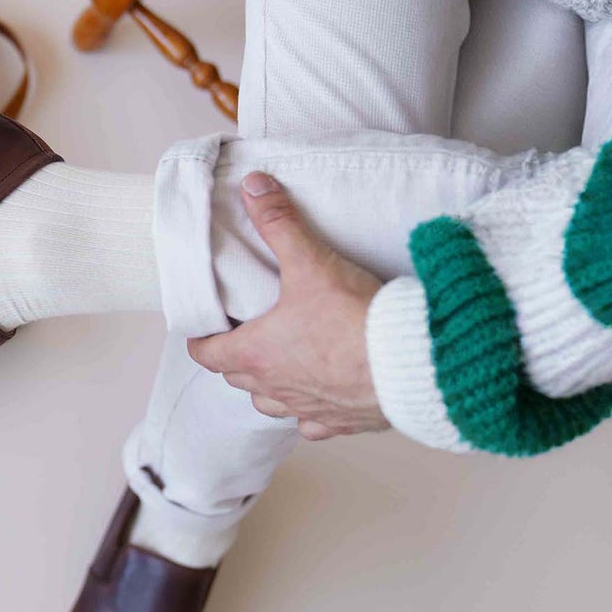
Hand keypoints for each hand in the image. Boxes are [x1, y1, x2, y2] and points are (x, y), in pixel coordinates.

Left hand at [187, 174, 389, 440]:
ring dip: (270, 386)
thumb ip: (278, 223)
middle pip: (237, 378)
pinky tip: (322, 394)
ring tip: (281, 364)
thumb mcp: (310, 262)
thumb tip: (253, 187)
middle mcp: (275, 388)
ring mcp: (307, 410)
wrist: (411, 365)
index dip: (201, 340)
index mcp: (255, 354)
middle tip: (243, 335)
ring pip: (271, 404)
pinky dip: (311, 410)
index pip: (207, 354)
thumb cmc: (354, 320)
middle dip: (235, 358)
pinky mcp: (341, 422)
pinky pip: (313, 424)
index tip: (202, 329)